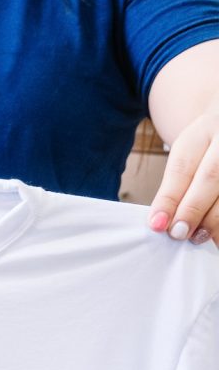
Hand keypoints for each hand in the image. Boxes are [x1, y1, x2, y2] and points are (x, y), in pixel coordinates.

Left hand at [148, 107, 218, 245]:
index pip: (183, 168)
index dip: (169, 199)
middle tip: (178, 234)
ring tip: (199, 237)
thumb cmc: (208, 147)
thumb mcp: (188, 155)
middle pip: (211, 177)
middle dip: (193, 210)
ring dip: (215, 221)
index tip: (157, 224)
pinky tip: (217, 236)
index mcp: (204, 132)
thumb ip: (176, 185)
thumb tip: (162, 222)